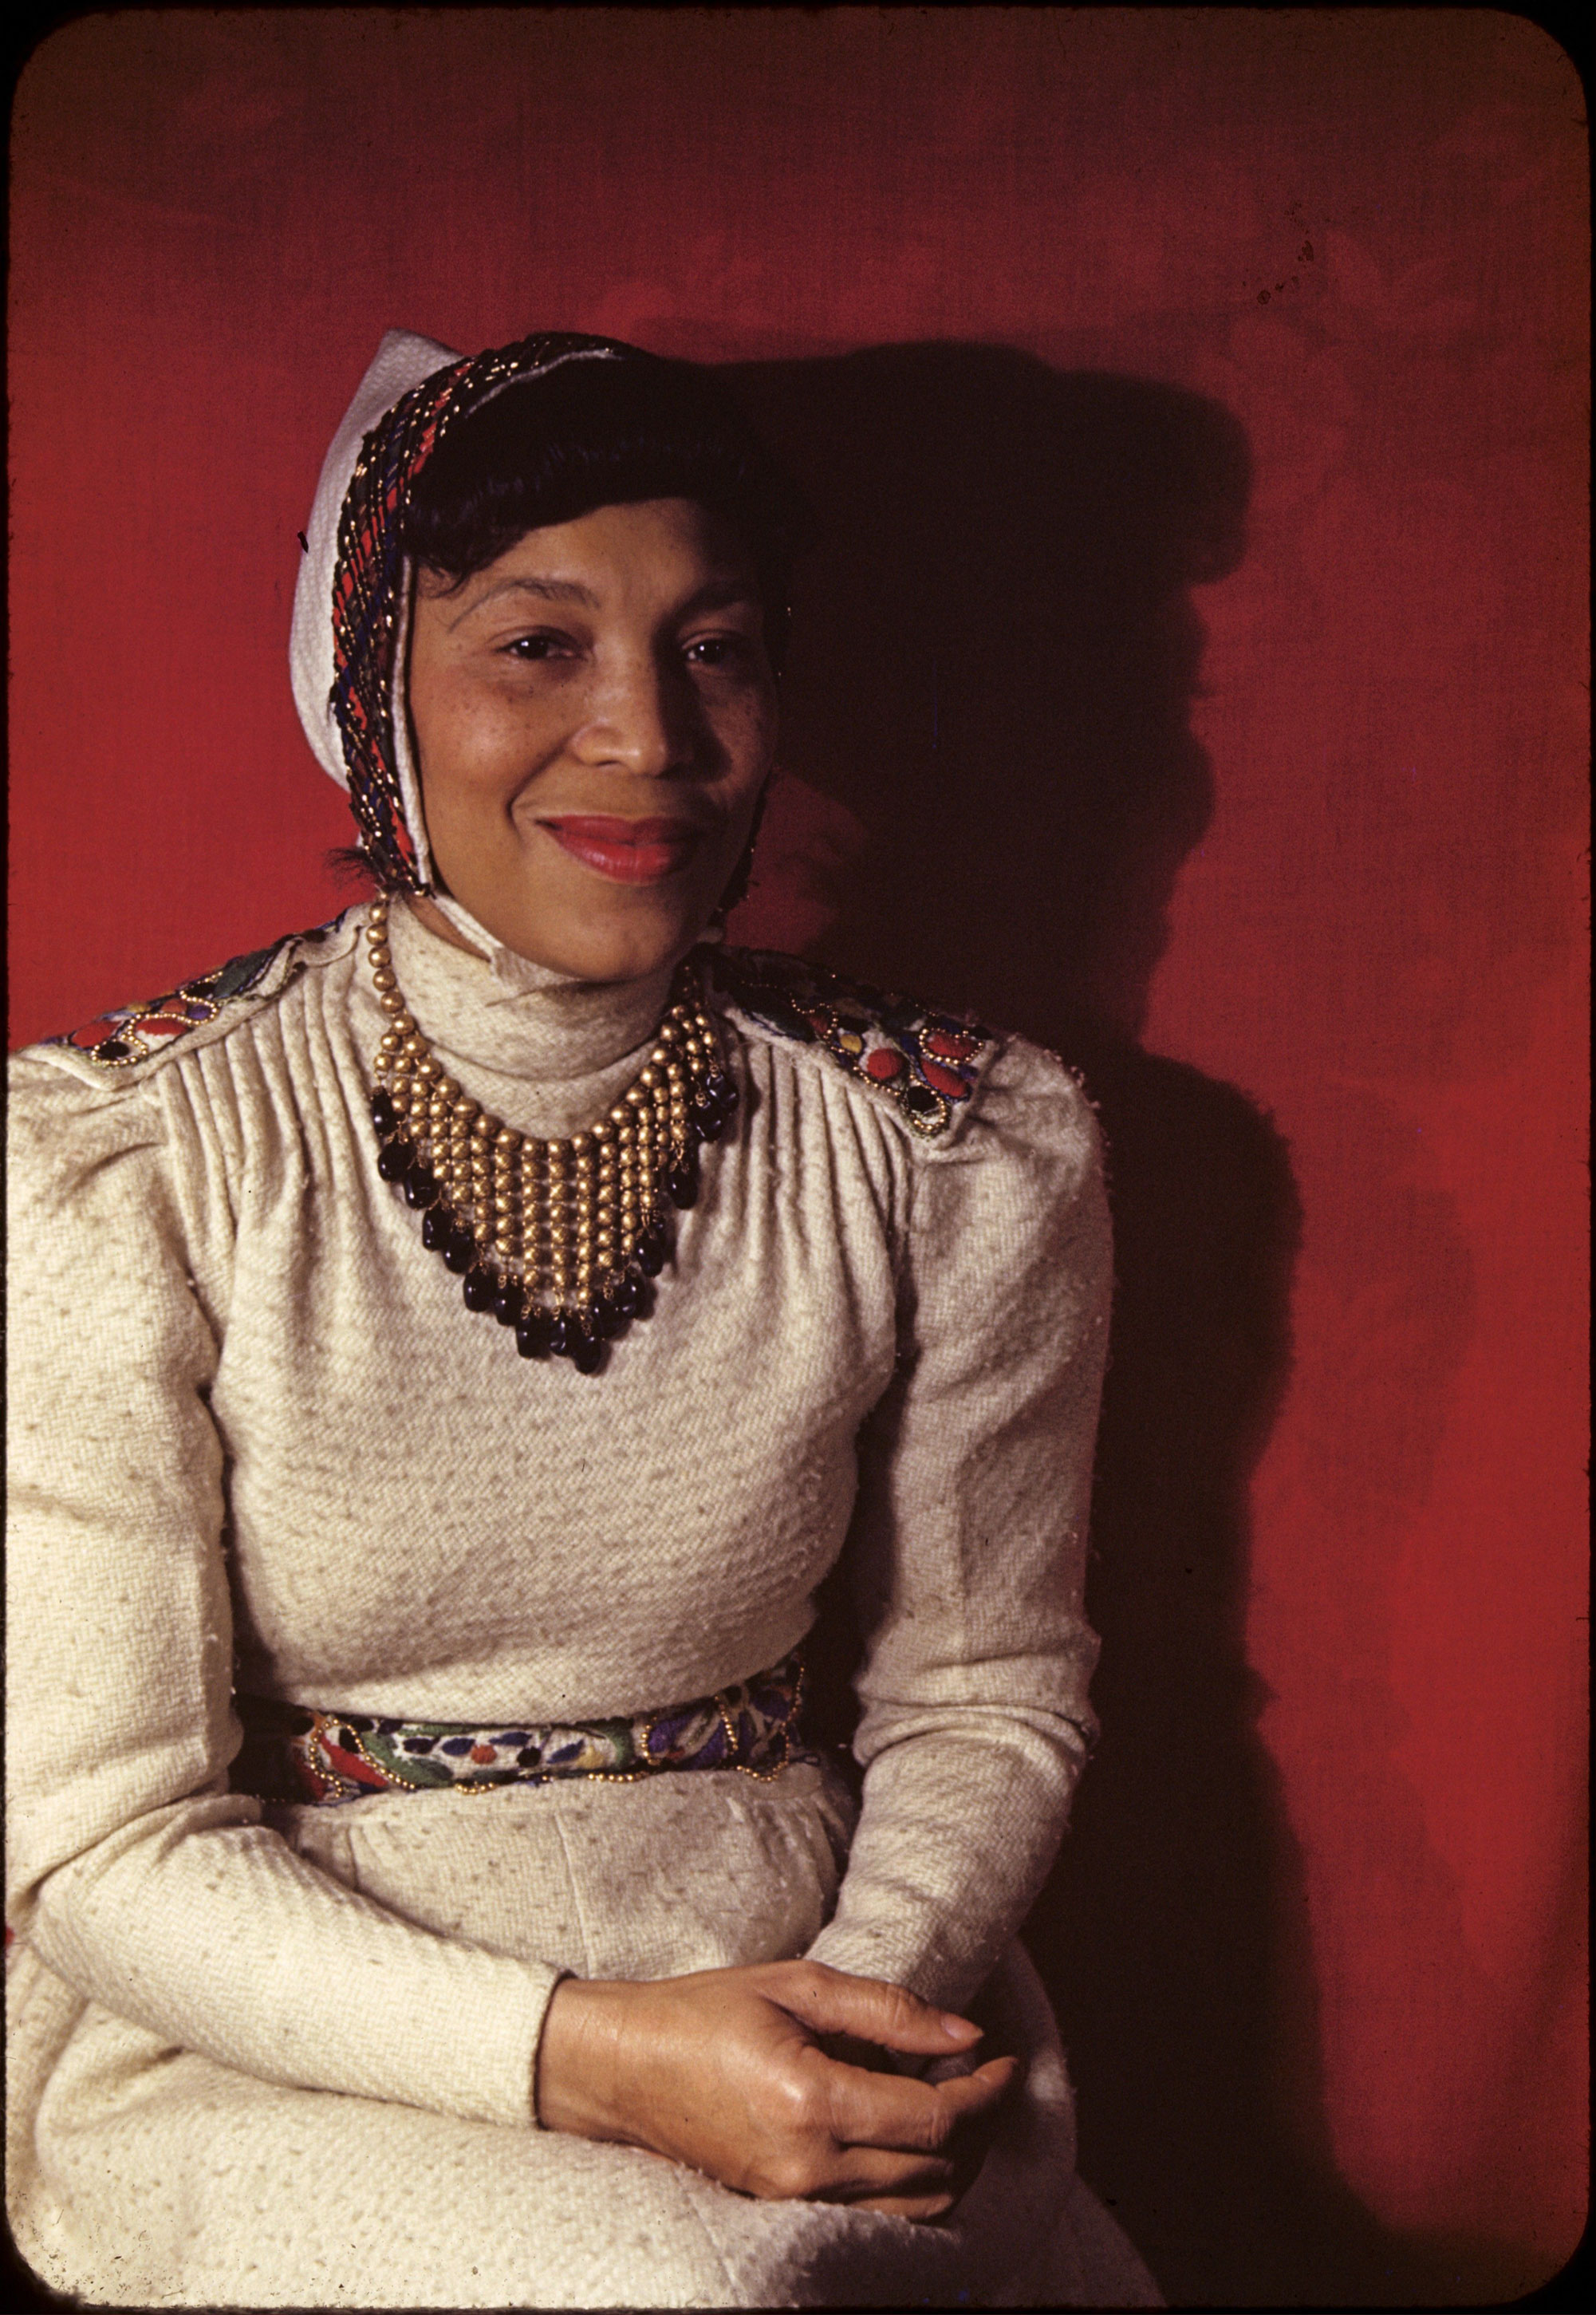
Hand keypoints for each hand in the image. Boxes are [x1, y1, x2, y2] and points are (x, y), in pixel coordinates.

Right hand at [535, 1959, 1017, 2218]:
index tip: (1007, 2061)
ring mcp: (793, 2197)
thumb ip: (888, 2011)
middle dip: (977, 2125)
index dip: (984, 2092)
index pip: (932, 2118)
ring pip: (913, 2205)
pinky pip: (874, 2214)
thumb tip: (965, 2034)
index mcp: (810, 2101)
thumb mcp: (797, 1985)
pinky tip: (910, 2138)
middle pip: (934, 2169)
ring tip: (956, 2107)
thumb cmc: (704, 2010)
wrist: (621, 2066)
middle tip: (985, 2075)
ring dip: (950, 2161)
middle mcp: (806, 2165)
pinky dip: (909, 2182)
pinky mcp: (782, 2209)